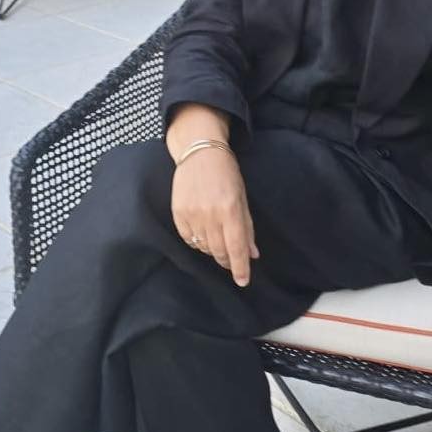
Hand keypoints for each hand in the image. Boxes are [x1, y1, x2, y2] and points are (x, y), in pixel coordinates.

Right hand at [171, 149, 258, 286]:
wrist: (199, 151)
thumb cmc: (226, 173)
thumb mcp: (242, 197)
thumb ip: (246, 227)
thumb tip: (252, 254)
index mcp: (231, 209)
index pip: (236, 248)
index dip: (240, 268)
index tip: (243, 281)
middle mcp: (211, 214)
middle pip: (219, 251)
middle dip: (227, 260)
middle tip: (231, 261)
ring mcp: (192, 213)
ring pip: (204, 247)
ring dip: (213, 250)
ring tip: (217, 240)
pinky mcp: (179, 212)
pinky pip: (189, 239)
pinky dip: (197, 242)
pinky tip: (203, 232)